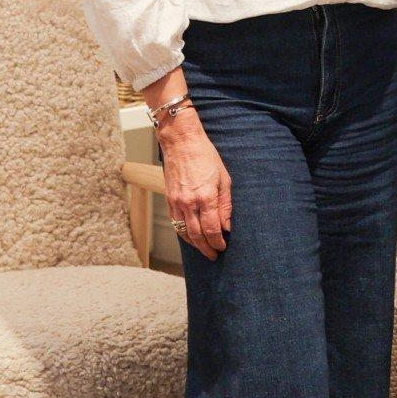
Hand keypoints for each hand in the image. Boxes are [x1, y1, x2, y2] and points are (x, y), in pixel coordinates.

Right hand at [158, 110, 231, 259]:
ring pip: (184, 232)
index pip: (212, 229)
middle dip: (207, 248)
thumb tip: (227, 226)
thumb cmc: (206, 157)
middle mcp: (189, 203)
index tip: (223, 247)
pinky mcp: (169, 199)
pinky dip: (183, 234)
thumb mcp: (224, 178)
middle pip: (197, 235)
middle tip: (214, 255)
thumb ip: (226, 204)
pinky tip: (190, 237)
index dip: (218, 242)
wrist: (181, 143)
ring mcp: (177, 202)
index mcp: (206, 197)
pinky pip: (175, 223)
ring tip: (204, 250)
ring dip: (194, 245)